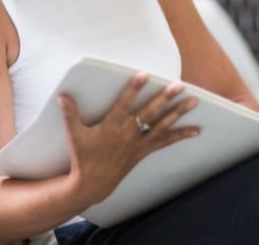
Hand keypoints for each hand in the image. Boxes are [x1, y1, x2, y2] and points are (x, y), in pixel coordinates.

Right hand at [58, 72, 199, 204]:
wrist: (94, 183)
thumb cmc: (83, 157)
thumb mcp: (75, 136)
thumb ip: (70, 115)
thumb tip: (62, 96)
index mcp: (112, 127)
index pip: (124, 104)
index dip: (133, 89)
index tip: (142, 75)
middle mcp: (129, 133)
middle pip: (150, 113)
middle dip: (165, 98)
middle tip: (178, 85)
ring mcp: (139, 143)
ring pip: (162, 125)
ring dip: (178, 112)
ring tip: (194, 101)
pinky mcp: (144, 150)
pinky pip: (166, 141)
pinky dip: (181, 135)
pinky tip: (196, 130)